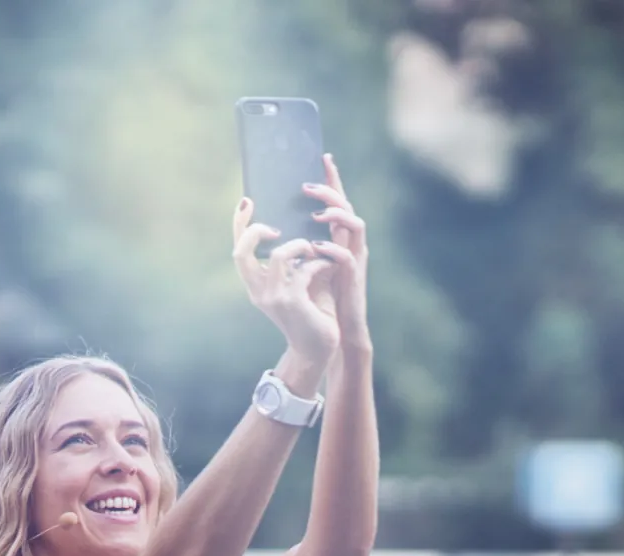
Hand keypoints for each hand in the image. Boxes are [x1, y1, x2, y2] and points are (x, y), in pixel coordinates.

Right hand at [233, 199, 341, 365]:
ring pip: (278, 254)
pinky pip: (304, 268)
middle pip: (240, 251)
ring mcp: (273, 297)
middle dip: (256, 230)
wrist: (316, 348)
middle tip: (277, 227)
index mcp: (256, 285)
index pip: (238, 251)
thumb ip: (292, 260)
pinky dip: (321, 261)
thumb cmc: (310, 311)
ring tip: (314, 248)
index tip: (247, 201)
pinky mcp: (292, 302)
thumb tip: (301, 225)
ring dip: (300, 245)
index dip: (239, 225)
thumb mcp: (296, 282)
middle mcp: (258, 291)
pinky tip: (331, 265)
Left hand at [304, 155, 369, 347]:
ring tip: (315, 213)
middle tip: (306, 185)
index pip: (334, 201)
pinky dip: (333, 249)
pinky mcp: (352, 277)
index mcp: (334, 236)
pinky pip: (348, 257)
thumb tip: (268, 225)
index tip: (322, 156)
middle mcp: (346, 242)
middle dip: (329, 190)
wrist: (330, 331)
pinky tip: (317, 247)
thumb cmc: (315, 297)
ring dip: (335, 214)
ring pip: (354, 224)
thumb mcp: (300, 264)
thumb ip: (292, 244)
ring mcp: (352, 257)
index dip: (331, 178)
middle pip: (345, 205)